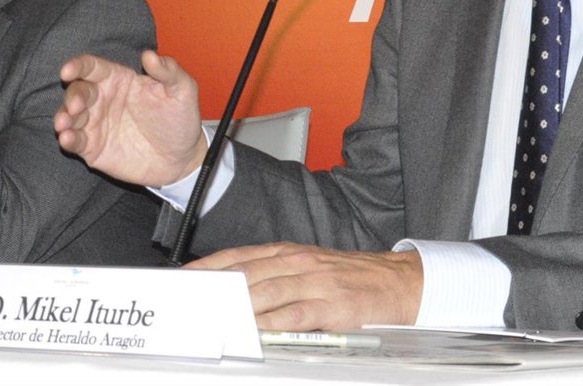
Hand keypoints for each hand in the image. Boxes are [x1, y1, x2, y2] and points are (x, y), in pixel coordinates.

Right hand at [55, 50, 206, 185]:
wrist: (182, 159)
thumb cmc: (180, 119)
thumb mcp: (182, 91)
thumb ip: (168, 71)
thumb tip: (149, 55)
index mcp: (119, 79)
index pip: (92, 67)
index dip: (77, 66)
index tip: (67, 70)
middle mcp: (102, 99)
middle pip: (78, 91)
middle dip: (72, 96)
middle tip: (75, 106)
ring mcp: (96, 124)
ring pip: (70, 116)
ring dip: (63, 118)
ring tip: (63, 124)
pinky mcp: (93, 148)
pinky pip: (75, 142)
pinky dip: (68, 139)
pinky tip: (67, 138)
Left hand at [189, 243, 422, 330]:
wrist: (396, 282)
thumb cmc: (348, 277)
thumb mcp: (307, 266)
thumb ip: (273, 276)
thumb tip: (236, 290)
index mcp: (288, 252)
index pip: (239, 256)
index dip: (209, 266)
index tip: (185, 277)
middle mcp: (298, 263)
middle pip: (247, 273)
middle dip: (216, 288)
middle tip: (191, 300)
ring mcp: (315, 283)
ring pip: (267, 292)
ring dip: (237, 305)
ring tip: (213, 315)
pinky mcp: (332, 305)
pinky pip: (296, 315)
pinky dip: (273, 323)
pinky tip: (256, 329)